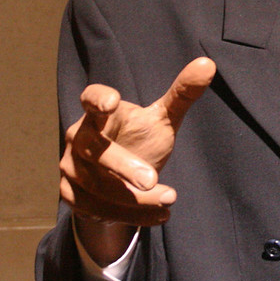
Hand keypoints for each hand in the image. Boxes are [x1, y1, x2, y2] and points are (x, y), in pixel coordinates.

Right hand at [59, 57, 215, 259]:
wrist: (121, 179)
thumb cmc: (141, 138)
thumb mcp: (164, 118)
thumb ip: (182, 93)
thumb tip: (208, 64)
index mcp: (99, 112)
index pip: (91, 98)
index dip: (98, 99)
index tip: (111, 101)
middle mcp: (79, 138)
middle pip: (96, 150)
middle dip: (123, 166)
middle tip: (153, 179)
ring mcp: (71, 168)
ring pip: (98, 187)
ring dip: (134, 199)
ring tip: (170, 199)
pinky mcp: (72, 197)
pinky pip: (98, 210)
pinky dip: (131, 216)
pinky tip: (159, 215)